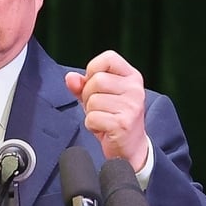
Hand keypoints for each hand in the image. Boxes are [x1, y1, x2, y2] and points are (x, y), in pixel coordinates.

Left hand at [65, 50, 148, 170]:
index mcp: (131, 77)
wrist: (130, 147)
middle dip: (88, 95)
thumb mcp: (98, 96)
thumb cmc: (113, 117)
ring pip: (92, 100)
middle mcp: (135, 89)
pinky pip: (92, 118)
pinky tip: (103, 128)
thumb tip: (70, 78)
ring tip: (103, 118)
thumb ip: (82, 85)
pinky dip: (92, 125)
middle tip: (99, 107)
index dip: (93, 69)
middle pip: (96, 80)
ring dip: (90, 112)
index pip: (108, 58)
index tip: (94, 84)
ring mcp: (131, 106)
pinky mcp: (123, 124)